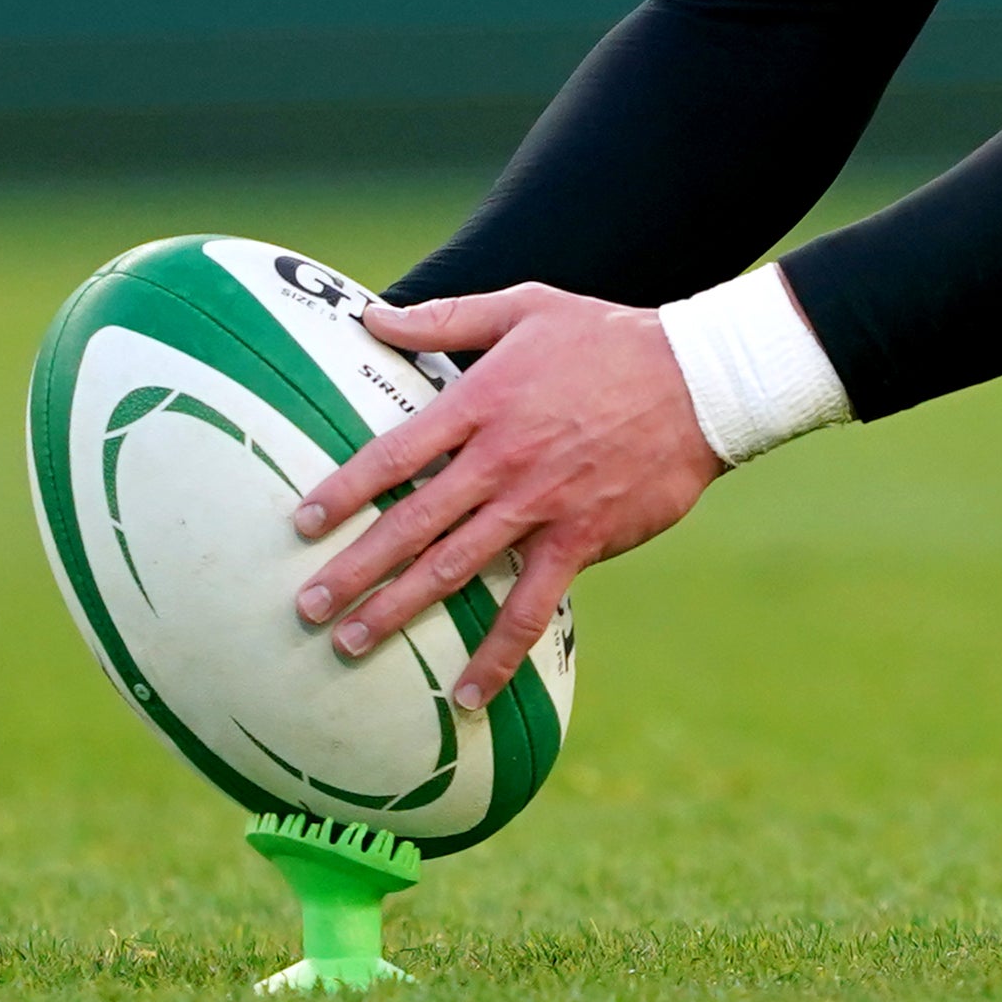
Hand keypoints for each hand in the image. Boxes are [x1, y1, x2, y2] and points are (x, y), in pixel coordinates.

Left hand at [288, 284, 719, 707]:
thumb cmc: (609, 339)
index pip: (394, 455)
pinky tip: (468, 692)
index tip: (301, 525)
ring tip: (351, 644)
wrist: (700, 382)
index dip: (344, 492)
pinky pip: (530, 608)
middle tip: (307, 608)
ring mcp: (540, 506)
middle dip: (353, 571)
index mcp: (481, 402)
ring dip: (399, 611)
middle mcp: (501, 461)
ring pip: (455, 570)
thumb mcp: (527, 308)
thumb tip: (373, 316)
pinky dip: (497, 654)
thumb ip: (448, 319)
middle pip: (411, 524)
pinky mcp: (580, 540)